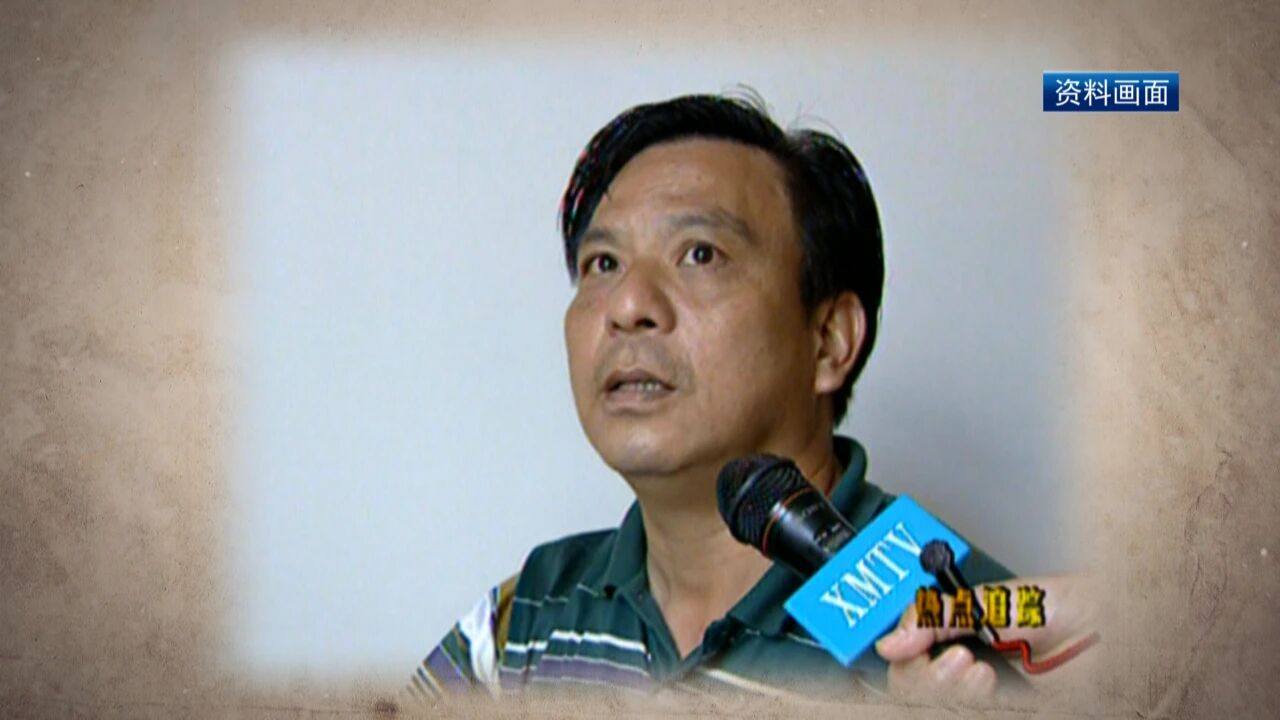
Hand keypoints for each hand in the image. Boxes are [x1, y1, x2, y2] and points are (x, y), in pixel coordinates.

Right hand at [874, 574, 1098, 703]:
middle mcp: (964, 671)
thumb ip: (936, 616)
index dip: (900, 658)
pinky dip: (973, 702)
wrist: (1108, 629)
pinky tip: (996, 686)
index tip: (905, 647)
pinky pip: (971, 711)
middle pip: (911, 691)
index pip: (905, 659)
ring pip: (939, 705)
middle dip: (926, 677)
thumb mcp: (989, 603)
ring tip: (981, 672)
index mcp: (954, 638)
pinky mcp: (1007, 708)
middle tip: (957, 659)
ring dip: (950, 691)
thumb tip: (891, 641)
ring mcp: (984, 696)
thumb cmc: (1064, 609)